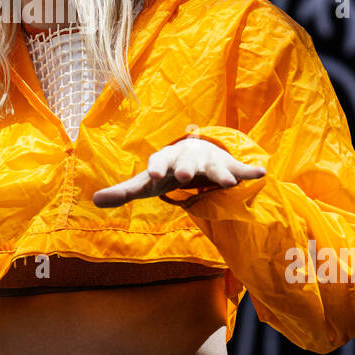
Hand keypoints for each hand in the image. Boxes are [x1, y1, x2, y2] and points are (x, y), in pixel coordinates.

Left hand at [91, 138, 264, 207]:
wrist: (198, 153)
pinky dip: (250, 172)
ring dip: (221, 173)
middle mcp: (187, 158)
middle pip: (186, 162)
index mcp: (166, 160)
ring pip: (215, 167)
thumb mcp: (147, 183)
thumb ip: (124, 192)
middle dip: (185, 168)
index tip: (154, 175)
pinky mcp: (229, 169)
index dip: (156, 167)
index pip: (158, 161)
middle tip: (184, 177)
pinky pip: (241, 170)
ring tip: (228, 184)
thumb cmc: (168, 172)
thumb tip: (94, 201)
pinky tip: (260, 174)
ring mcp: (210, 162)